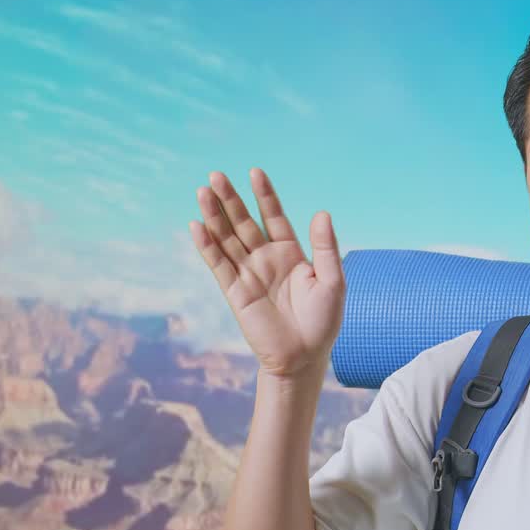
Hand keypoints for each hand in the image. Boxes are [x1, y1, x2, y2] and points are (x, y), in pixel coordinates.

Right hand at [190, 168, 344, 379]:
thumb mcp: (332, 281)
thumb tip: (322, 213)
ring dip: (214, 216)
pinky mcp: (235, 292)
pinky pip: (218, 265)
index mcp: (291, 254)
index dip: (265, 196)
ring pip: (227, 239)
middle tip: (216, 175)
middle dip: (231, 200)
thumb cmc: (323, 321)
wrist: (304, 357)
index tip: (255, 172)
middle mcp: (267, 259)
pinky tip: (197, 226)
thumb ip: (326, 248)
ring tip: (203, 191)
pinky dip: (207, 246)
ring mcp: (249, 274)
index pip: (274, 217)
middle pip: (244, 223)